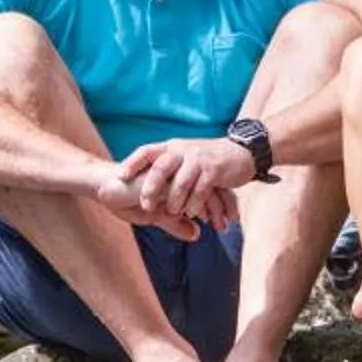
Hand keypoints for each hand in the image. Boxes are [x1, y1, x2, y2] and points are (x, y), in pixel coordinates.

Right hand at [92, 172, 217, 239]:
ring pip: (206, 188)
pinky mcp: (167, 180)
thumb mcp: (155, 216)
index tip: (228, 221)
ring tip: (220, 227)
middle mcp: (179, 172)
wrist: (103, 189)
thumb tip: (196, 235)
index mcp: (179, 178)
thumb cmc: (125, 200)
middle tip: (229, 224)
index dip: (222, 203)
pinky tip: (200, 220)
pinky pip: (190, 192)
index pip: (209, 186)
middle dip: (225, 205)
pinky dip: (200, 207)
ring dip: (215, 209)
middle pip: (213, 184)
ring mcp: (174, 174)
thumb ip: (175, 223)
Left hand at [115, 137, 256, 227]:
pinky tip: (192, 214)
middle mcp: (182, 149)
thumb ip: (167, 175)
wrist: (242, 153)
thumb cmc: (208, 163)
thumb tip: (143, 193)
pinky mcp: (214, 169)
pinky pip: (201, 189)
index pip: (146, 151)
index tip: (119, 177)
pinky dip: (195, 203)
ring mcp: (198, 158)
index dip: (132, 163)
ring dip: (175, 200)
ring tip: (172, 213)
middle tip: (145, 206)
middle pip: (161, 166)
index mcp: (171, 147)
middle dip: (151, 188)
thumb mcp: (184, 161)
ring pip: (181, 181)